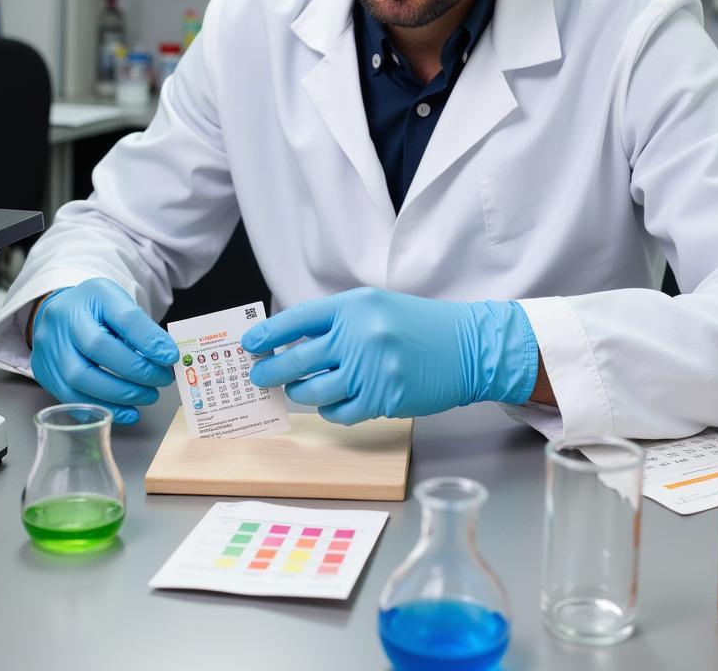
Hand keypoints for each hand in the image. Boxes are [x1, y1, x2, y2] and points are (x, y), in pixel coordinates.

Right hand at [30, 278, 179, 424]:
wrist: (62, 312)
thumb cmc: (98, 310)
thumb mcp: (122, 304)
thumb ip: (143, 328)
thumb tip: (166, 357)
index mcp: (93, 295)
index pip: (123, 318)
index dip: (149, 340)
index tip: (171, 357)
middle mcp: (64, 319)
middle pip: (98, 348)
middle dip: (137, 370)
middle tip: (162, 380)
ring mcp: (50, 347)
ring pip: (80, 378)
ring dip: (121, 394)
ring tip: (148, 396)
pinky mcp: (44, 372)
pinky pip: (71, 398)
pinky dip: (103, 408)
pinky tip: (127, 412)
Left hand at [242, 287, 536, 424]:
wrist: (467, 347)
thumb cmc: (419, 326)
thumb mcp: (377, 308)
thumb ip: (338, 321)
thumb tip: (291, 342)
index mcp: (355, 306)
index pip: (299, 319)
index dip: (269, 333)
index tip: (250, 345)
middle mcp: (360, 334)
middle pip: (298, 358)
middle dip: (271, 370)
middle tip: (258, 377)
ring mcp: (371, 369)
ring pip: (314, 390)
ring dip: (299, 393)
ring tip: (295, 391)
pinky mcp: (383, 398)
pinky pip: (339, 412)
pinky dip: (329, 410)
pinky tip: (329, 404)